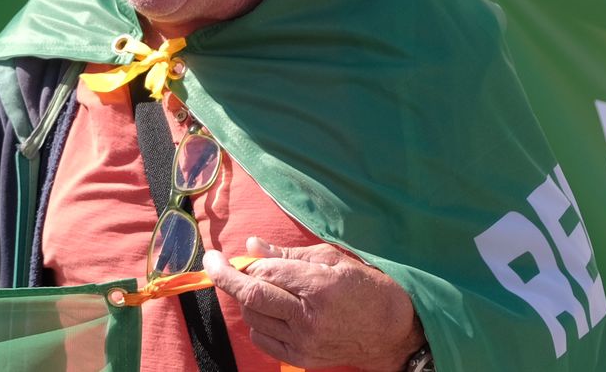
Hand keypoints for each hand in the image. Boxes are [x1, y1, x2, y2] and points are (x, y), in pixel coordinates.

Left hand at [203, 239, 424, 369]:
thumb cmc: (364, 287)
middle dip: (225, 278)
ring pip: (252, 318)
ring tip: (254, 285)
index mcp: (318, 288)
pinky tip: (264, 308)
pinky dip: (254, 321)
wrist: (391, 331)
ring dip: (244, 298)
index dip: (238, 264)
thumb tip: (251, 246)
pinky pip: (262, 339)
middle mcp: (308, 319)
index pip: (263, 274)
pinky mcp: (301, 358)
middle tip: (215, 264)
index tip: (221, 256)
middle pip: (251, 296)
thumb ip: (288, 255)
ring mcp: (303, 343)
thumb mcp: (332, 259)